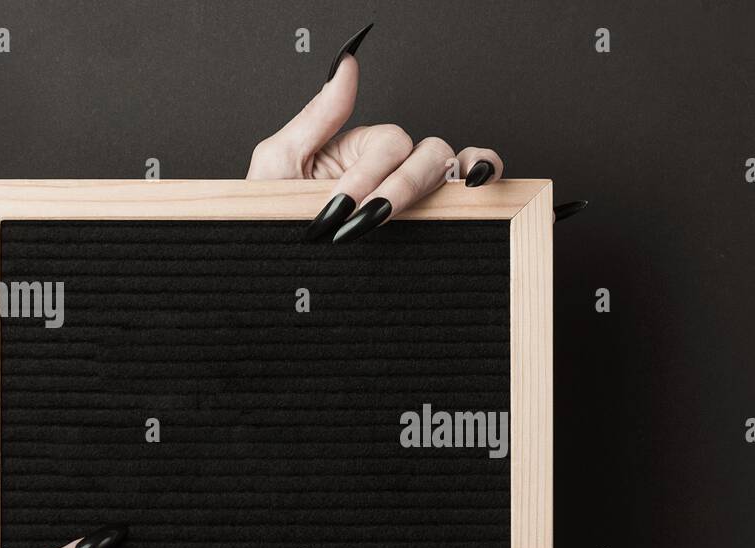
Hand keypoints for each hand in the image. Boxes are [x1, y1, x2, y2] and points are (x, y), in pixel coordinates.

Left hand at [246, 23, 504, 241]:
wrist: (277, 275)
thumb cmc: (272, 223)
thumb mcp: (280, 162)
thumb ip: (318, 114)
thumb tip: (346, 66)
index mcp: (359, 151)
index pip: (389, 142)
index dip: (367, 173)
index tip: (336, 208)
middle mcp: (392, 168)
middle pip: (424, 150)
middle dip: (394, 185)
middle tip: (360, 220)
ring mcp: (416, 194)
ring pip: (447, 165)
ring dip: (417, 188)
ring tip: (384, 217)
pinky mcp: (434, 221)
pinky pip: (469, 186)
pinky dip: (482, 172)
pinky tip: (471, 186)